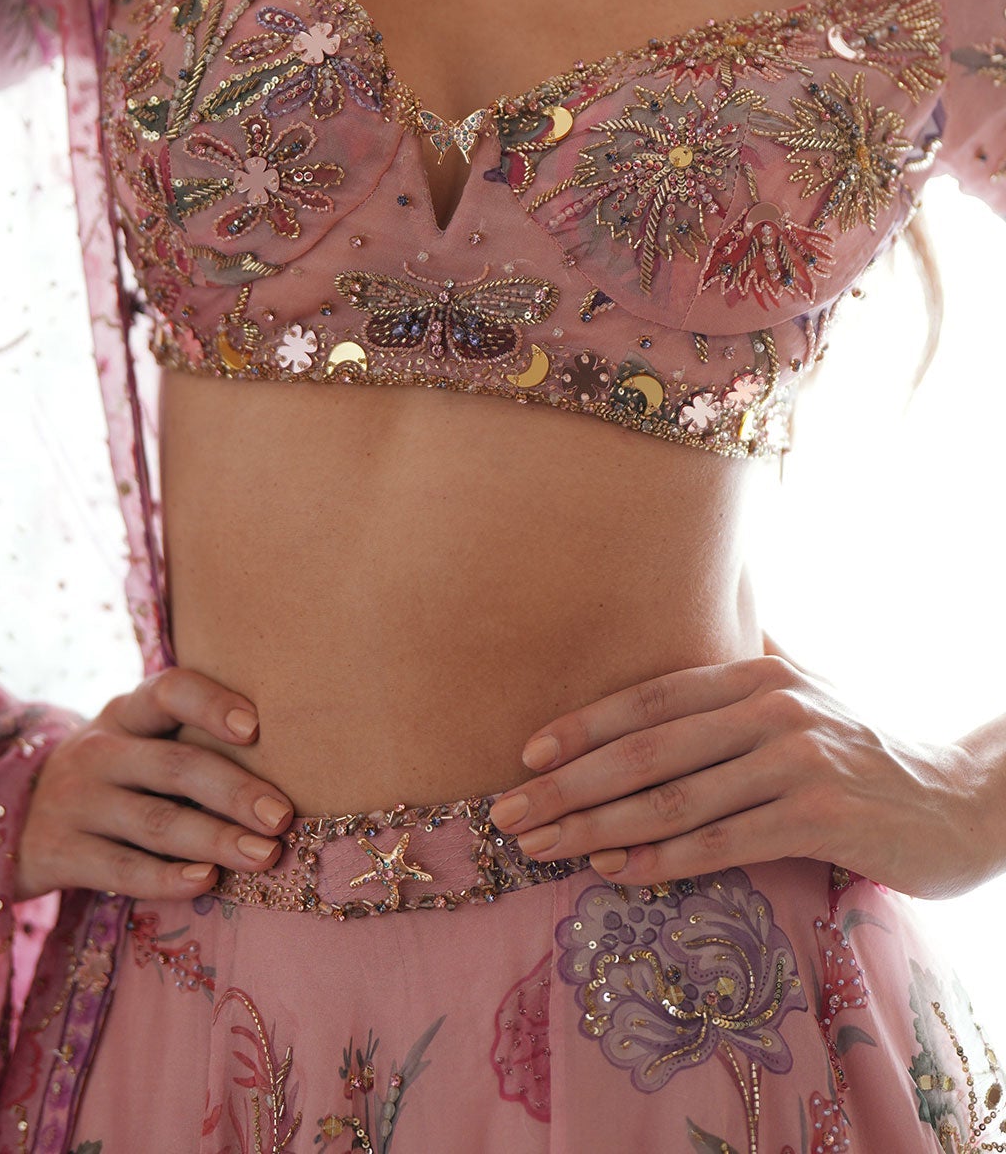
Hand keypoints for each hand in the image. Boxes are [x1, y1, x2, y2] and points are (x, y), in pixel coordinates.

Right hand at [15, 666, 293, 902]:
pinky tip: (206, 881)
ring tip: (263, 854)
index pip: (168, 691)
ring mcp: (75, 801)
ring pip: (155, 821)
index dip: (211, 704)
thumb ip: (188, 744)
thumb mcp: (134, 743)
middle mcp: (98, 750)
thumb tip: (288, 764)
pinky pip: (121, 868)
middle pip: (174, 765)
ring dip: (215, 840)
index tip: (256, 727)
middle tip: (281, 816)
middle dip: (235, 791)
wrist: (11, 819)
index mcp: (125, 713)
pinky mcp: (59, 853)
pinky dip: (166, 878)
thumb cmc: (110, 776)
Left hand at [488, 648, 989, 899]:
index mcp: (756, 670)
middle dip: (567, 784)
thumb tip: (703, 597)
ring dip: (596, 828)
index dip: (582, 724)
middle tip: (508, 812)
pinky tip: (614, 871)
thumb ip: (747, 649)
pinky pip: (720, 842)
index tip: (525, 753)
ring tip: (543, 848)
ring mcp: (796, 761)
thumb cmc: (863, 745)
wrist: (960, 798)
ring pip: (674, 800)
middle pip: (646, 751)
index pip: (650, 697)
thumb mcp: (803, 685)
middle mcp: (770, 706)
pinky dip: (660, 859)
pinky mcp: (820, 818)